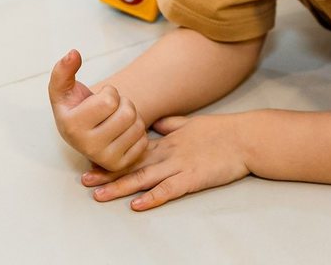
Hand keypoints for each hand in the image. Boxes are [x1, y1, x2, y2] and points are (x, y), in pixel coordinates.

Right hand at [48, 49, 148, 171]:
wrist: (85, 131)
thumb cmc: (76, 106)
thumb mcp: (64, 88)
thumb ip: (64, 69)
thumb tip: (73, 53)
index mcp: (71, 127)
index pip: (109, 100)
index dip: (110, 93)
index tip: (99, 99)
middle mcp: (87, 147)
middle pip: (127, 112)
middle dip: (122, 103)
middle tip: (110, 109)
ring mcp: (105, 159)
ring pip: (138, 125)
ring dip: (131, 116)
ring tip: (116, 119)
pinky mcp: (121, 165)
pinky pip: (144, 141)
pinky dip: (136, 132)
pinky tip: (122, 133)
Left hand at [82, 114, 250, 210]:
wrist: (245, 137)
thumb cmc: (222, 131)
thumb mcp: (191, 124)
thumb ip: (170, 125)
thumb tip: (153, 124)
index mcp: (168, 141)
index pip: (134, 151)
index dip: (112, 157)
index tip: (92, 161)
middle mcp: (169, 154)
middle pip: (133, 165)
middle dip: (108, 173)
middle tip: (84, 180)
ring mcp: (180, 166)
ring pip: (144, 178)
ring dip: (121, 187)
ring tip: (100, 194)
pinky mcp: (193, 178)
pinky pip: (169, 190)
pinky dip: (152, 197)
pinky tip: (137, 205)